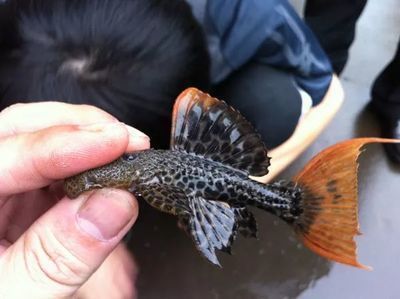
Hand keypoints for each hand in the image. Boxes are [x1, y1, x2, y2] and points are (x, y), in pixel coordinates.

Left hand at [0, 102, 148, 297]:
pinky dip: (91, 170)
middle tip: (126, 140)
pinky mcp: (24, 200)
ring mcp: (2, 191)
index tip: (117, 142)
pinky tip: (111, 180)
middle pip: (22, 130)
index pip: (6, 156)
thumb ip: (62, 254)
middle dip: (81, 127)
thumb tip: (115, 203)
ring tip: (125, 159)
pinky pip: (59, 171)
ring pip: (45, 143)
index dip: (66, 144)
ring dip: (91, 146)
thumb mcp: (18, 296)